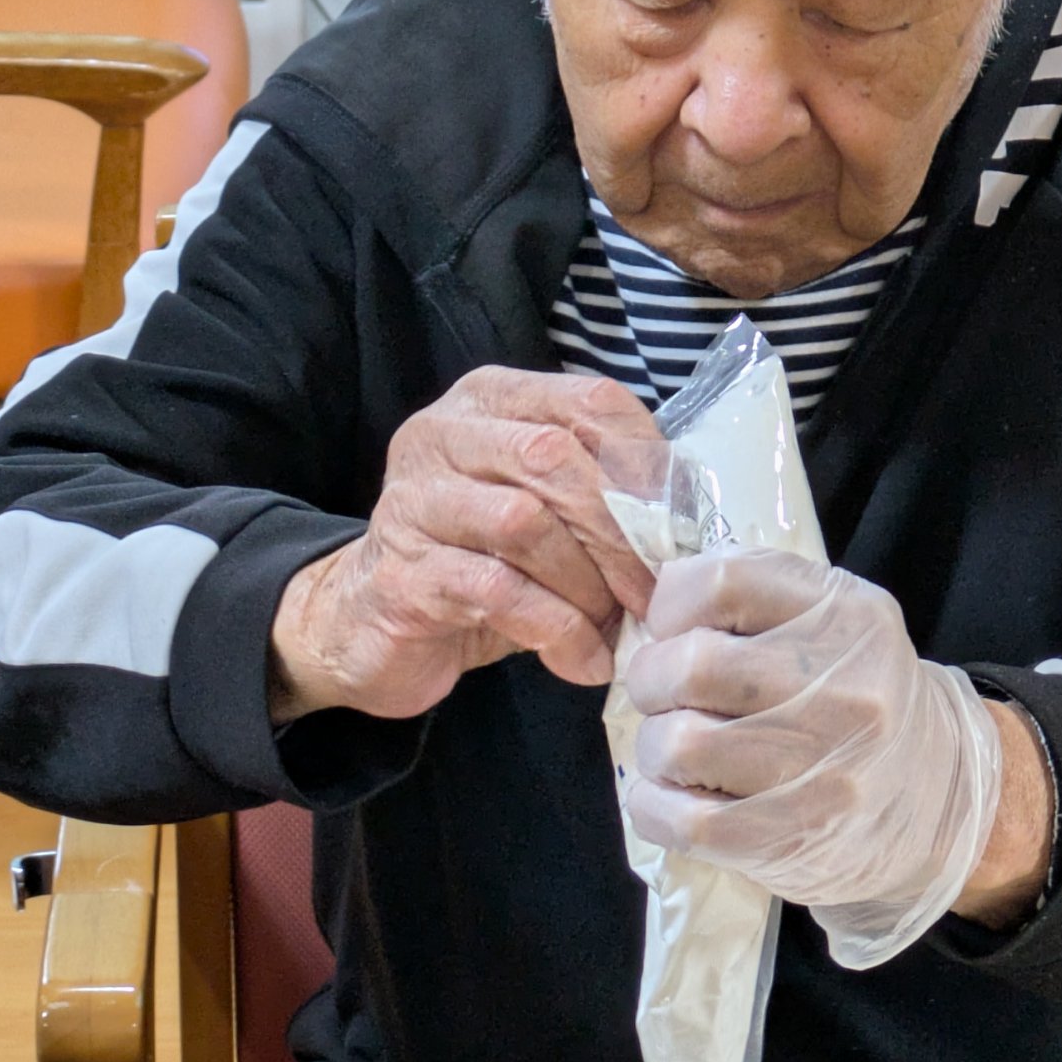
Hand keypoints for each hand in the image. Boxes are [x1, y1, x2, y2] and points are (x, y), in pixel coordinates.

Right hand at [269, 369, 661, 722]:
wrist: (371, 623)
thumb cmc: (477, 562)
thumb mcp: (546, 515)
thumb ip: (601, 498)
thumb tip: (689, 528)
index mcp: (492, 401)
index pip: (589, 401)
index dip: (647, 464)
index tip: (681, 527)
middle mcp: (444, 434)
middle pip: (556, 458)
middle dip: (620, 532)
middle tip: (656, 591)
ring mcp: (414, 501)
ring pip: (524, 522)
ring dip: (587, 583)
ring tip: (615, 625)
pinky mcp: (403, 572)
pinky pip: (496, 592)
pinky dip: (556, 630)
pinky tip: (583, 660)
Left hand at [623, 549, 1052, 960]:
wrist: (936, 797)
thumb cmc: (857, 699)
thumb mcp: (835, 621)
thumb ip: (756, 596)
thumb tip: (655, 599)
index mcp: (849, 618)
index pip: (724, 582)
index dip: (672, 605)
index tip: (674, 630)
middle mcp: (844, 690)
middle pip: (689, 666)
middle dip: (651, 680)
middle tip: (664, 695)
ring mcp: (820, 771)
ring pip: (677, 744)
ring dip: (654, 746)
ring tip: (678, 749)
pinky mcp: (789, 838)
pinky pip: (682, 819)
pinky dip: (653, 805)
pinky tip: (671, 796)